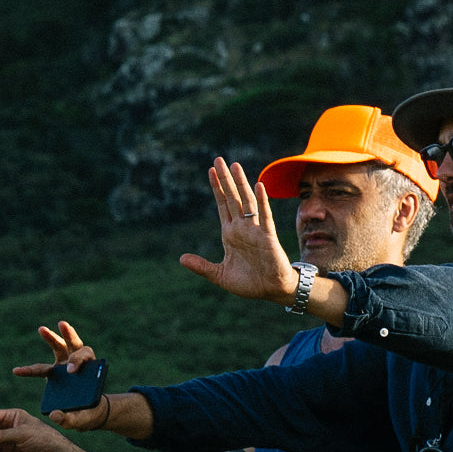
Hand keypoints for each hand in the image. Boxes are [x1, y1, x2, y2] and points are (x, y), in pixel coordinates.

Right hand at [12, 320, 106, 429]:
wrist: (85, 415)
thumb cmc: (87, 415)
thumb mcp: (83, 420)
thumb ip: (71, 419)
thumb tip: (54, 415)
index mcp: (90, 372)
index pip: (86, 357)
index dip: (78, 360)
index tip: (70, 370)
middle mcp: (79, 366)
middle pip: (75, 346)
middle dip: (69, 335)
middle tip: (62, 325)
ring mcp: (65, 366)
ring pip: (60, 348)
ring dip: (52, 337)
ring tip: (42, 329)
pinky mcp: (54, 373)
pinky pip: (40, 369)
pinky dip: (29, 369)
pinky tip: (16, 371)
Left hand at [179, 158, 297, 303]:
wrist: (271, 291)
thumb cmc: (249, 283)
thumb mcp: (220, 276)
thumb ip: (202, 266)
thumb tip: (181, 259)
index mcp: (231, 234)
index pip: (222, 206)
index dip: (217, 188)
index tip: (210, 170)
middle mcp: (243, 228)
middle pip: (233, 198)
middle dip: (225, 180)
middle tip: (218, 159)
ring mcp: (256, 231)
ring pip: (247, 202)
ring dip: (241, 184)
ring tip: (234, 166)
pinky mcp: (268, 237)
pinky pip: (265, 216)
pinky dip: (261, 202)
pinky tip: (258, 186)